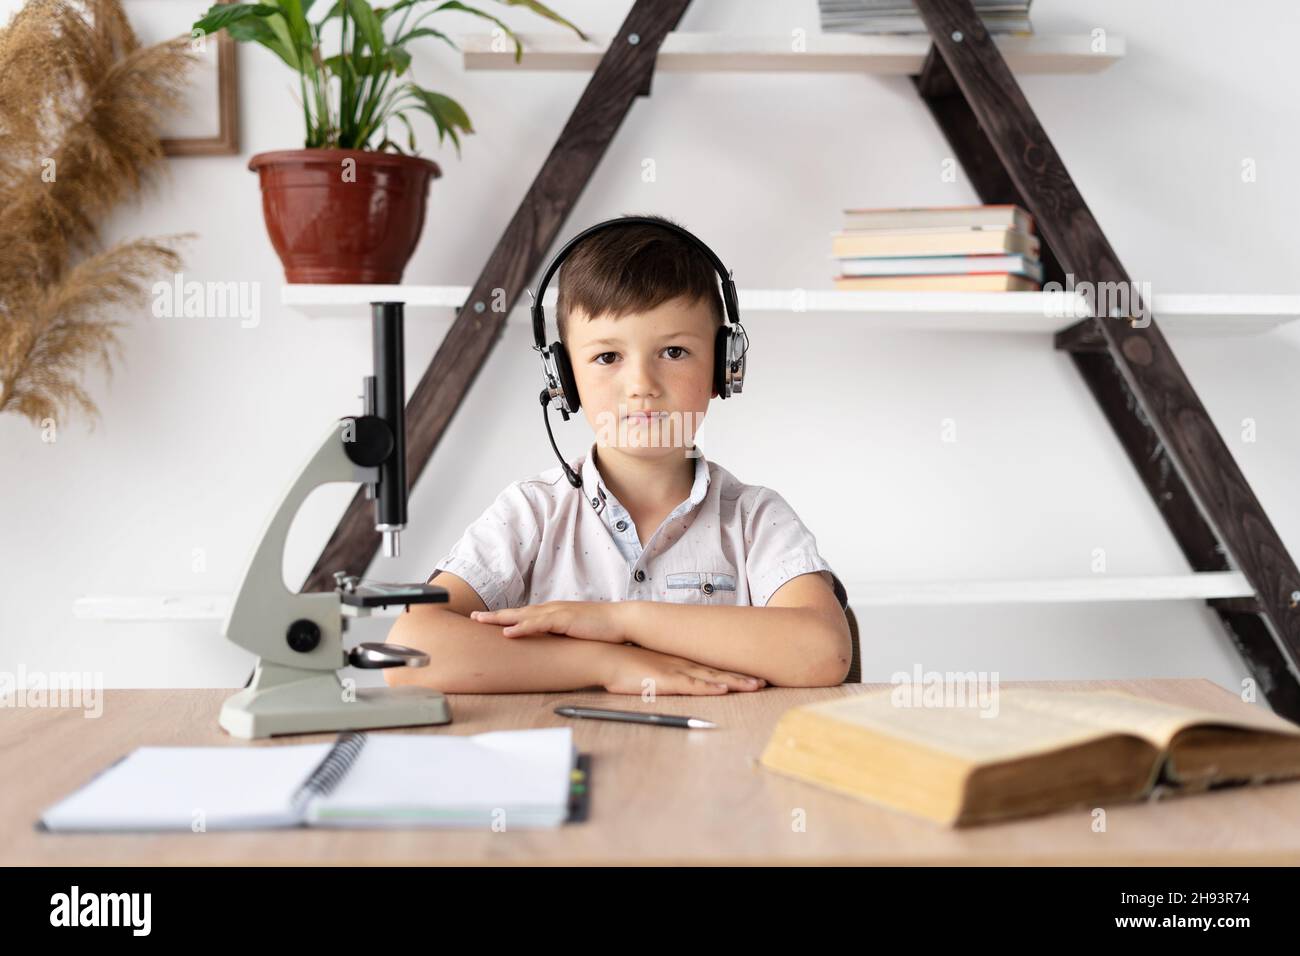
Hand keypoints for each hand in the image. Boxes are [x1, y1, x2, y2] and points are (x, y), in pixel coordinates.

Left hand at [470, 601, 625, 642]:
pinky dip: (522, 627)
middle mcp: (552, 609)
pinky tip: (508, 631)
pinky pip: (538, 624)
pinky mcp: (564, 620)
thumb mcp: (576, 632)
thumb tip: (550, 646)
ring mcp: (557, 613)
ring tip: (480, 621)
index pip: (524, 614)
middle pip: (517, 612)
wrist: (621, 621)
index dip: (504, 617)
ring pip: (522, 615)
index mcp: (554, 613)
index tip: (486, 620)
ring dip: (500, 618)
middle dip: (494, 615)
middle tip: (472, 617)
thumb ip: (560, 636)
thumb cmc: (601, 629)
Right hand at [602, 645, 766, 695]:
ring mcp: (677, 671)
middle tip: (766, 681)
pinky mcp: (666, 680)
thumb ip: (664, 673)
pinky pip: (692, 685)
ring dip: (735, 682)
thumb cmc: (625, 665)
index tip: (754, 676)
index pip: (713, 668)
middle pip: (720, 671)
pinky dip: (709, 687)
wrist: (606, 657)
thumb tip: (672, 680)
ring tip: (756, 685)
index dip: (735, 672)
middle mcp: (684, 664)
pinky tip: (724, 689)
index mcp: (681, 662)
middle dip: (744, 677)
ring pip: (713, 678)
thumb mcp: (650, 668)